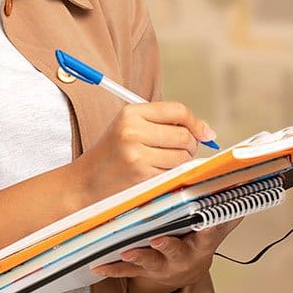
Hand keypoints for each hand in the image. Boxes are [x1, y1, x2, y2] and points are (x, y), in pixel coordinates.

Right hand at [69, 101, 216, 204]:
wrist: (86, 182)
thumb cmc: (113, 155)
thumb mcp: (131, 128)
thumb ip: (165, 123)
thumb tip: (206, 130)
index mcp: (131, 113)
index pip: (177, 110)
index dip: (195, 122)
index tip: (204, 133)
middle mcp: (133, 131)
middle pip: (184, 134)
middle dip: (189, 145)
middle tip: (178, 151)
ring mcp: (137, 154)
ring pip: (182, 155)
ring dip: (181, 162)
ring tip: (162, 163)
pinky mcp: (141, 175)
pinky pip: (174, 172)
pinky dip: (172, 174)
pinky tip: (157, 174)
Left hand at [90, 217, 243, 292]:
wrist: (186, 269)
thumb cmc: (198, 239)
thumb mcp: (215, 226)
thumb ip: (226, 207)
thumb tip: (243, 181)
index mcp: (203, 243)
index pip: (210, 234)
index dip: (211, 229)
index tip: (208, 223)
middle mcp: (183, 256)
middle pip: (178, 251)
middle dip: (169, 246)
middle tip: (159, 238)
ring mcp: (163, 265)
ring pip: (151, 262)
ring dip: (140, 257)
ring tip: (127, 251)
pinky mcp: (144, 270)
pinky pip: (127, 271)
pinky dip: (113, 268)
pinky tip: (98, 265)